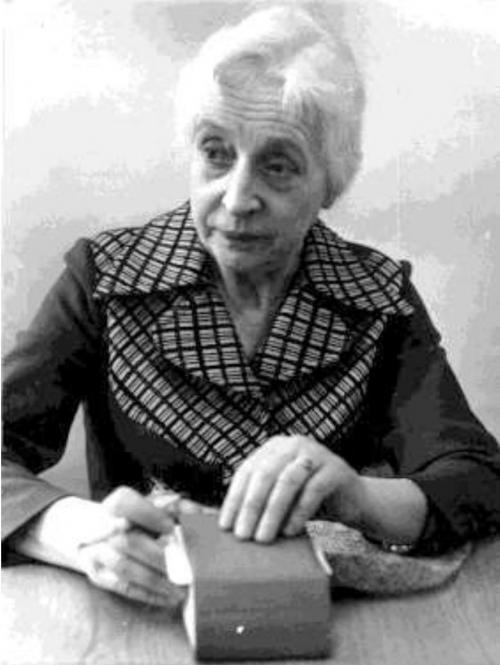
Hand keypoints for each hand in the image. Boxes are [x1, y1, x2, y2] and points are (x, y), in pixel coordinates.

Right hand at [76, 486, 185, 606]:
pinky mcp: (98, 575)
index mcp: (116, 504)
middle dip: (158, 557)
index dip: (150, 516)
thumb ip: (175, 507)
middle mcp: (101, 527)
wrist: (94, 531)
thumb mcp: (152, 506)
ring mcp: (95, 552)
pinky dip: (148, 594)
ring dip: (155, 581)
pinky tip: (168, 598)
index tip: (172, 529)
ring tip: (181, 589)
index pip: (127, 504)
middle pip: (128, 542)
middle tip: (185, 568)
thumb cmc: (133, 518)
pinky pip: (123, 588)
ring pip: (125, 569)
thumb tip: (201, 513)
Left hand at [219, 435, 363, 542]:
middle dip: (251, 507)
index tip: (225, 526)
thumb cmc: (308, 500)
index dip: (234, 499)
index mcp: (273, 447)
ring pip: (287, 481)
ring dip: (272, 512)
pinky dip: (298, 512)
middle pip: (265, 474)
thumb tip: (226, 525)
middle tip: (243, 536)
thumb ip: (258, 502)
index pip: (247, 471)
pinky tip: (290, 532)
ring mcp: (316, 453)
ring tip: (263, 539)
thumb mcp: (280, 497)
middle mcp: (293, 444)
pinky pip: (313, 490)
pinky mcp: (335, 469)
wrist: (352, 499)